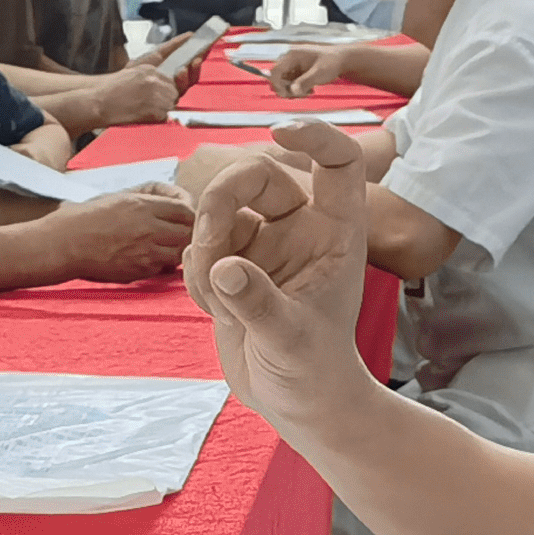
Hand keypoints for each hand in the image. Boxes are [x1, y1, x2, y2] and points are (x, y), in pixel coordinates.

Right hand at [45, 186, 196, 285]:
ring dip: (176, 250)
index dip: (188, 213)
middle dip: (188, 232)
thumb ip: (146, 195)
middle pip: (189, 232)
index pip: (186, 209)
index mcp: (142, 205)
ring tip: (164, 246)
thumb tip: (171, 196)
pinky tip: (148, 258)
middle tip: (178, 233)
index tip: (182, 216)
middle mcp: (148, 228)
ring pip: (180, 253)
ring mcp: (145, 252)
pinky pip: (162, 268)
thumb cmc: (84, 217)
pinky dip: (160, 264)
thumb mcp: (116, 196)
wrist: (62, 244)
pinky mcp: (138, 271)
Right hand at [68, 62, 177, 128]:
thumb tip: (163, 91)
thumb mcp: (129, 74)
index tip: (168, 95)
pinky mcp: (154, 109)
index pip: (170, 80)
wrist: (97, 102)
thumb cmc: (109, 92)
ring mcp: (155, 94)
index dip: (168, 91)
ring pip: (172, 104)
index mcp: (148, 70)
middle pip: (174, 92)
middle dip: (167, 100)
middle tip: (151, 107)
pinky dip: (158, 119)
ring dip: (164, 110)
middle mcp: (154, 79)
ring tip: (145, 112)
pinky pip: (166, 116)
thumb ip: (148, 79)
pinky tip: (144, 117)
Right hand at [187, 123, 375, 428]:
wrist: (293, 403)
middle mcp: (300, 229)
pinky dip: (195, 278)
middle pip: (256, 175)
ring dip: (204, 252)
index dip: (315, 135)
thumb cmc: (313, 372)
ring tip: (221, 306)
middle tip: (205, 244)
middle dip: (220, 201)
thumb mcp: (290, 342)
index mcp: (336, 233)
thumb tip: (223, 268)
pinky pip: (197, 249)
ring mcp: (263, 244)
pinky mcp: (230, 263)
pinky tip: (217, 314)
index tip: (278, 131)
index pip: (338, 162)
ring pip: (217, 213)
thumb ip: (257, 304)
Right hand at [259, 42, 359, 95]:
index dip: (277, 85)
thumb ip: (304, 82)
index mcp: (292, 55)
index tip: (287, 95)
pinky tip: (309, 90)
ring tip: (308, 92)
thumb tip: (292, 92)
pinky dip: (298, 90)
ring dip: (293, 92)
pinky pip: (291, 84)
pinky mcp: (297, 72)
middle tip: (301, 95)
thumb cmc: (332, 62)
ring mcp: (293, 66)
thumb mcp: (319, 73)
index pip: (274, 72)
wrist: (342, 60)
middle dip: (287, 90)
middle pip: (277, 79)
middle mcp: (289, 59)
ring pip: (284, 83)